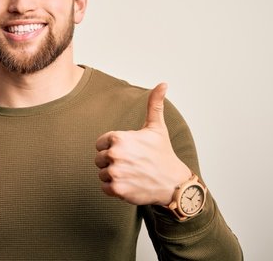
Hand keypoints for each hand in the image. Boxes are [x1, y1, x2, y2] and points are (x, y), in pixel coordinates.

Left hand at [95, 83, 190, 205]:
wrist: (173, 183)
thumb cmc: (162, 154)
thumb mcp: (157, 127)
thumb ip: (154, 104)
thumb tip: (163, 83)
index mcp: (119, 138)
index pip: (100, 144)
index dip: (112, 148)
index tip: (129, 152)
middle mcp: (115, 154)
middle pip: (99, 159)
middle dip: (112, 162)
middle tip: (132, 164)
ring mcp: (116, 172)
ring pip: (102, 174)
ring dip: (114, 176)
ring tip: (132, 174)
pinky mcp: (117, 189)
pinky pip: (104, 188)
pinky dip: (115, 189)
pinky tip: (130, 184)